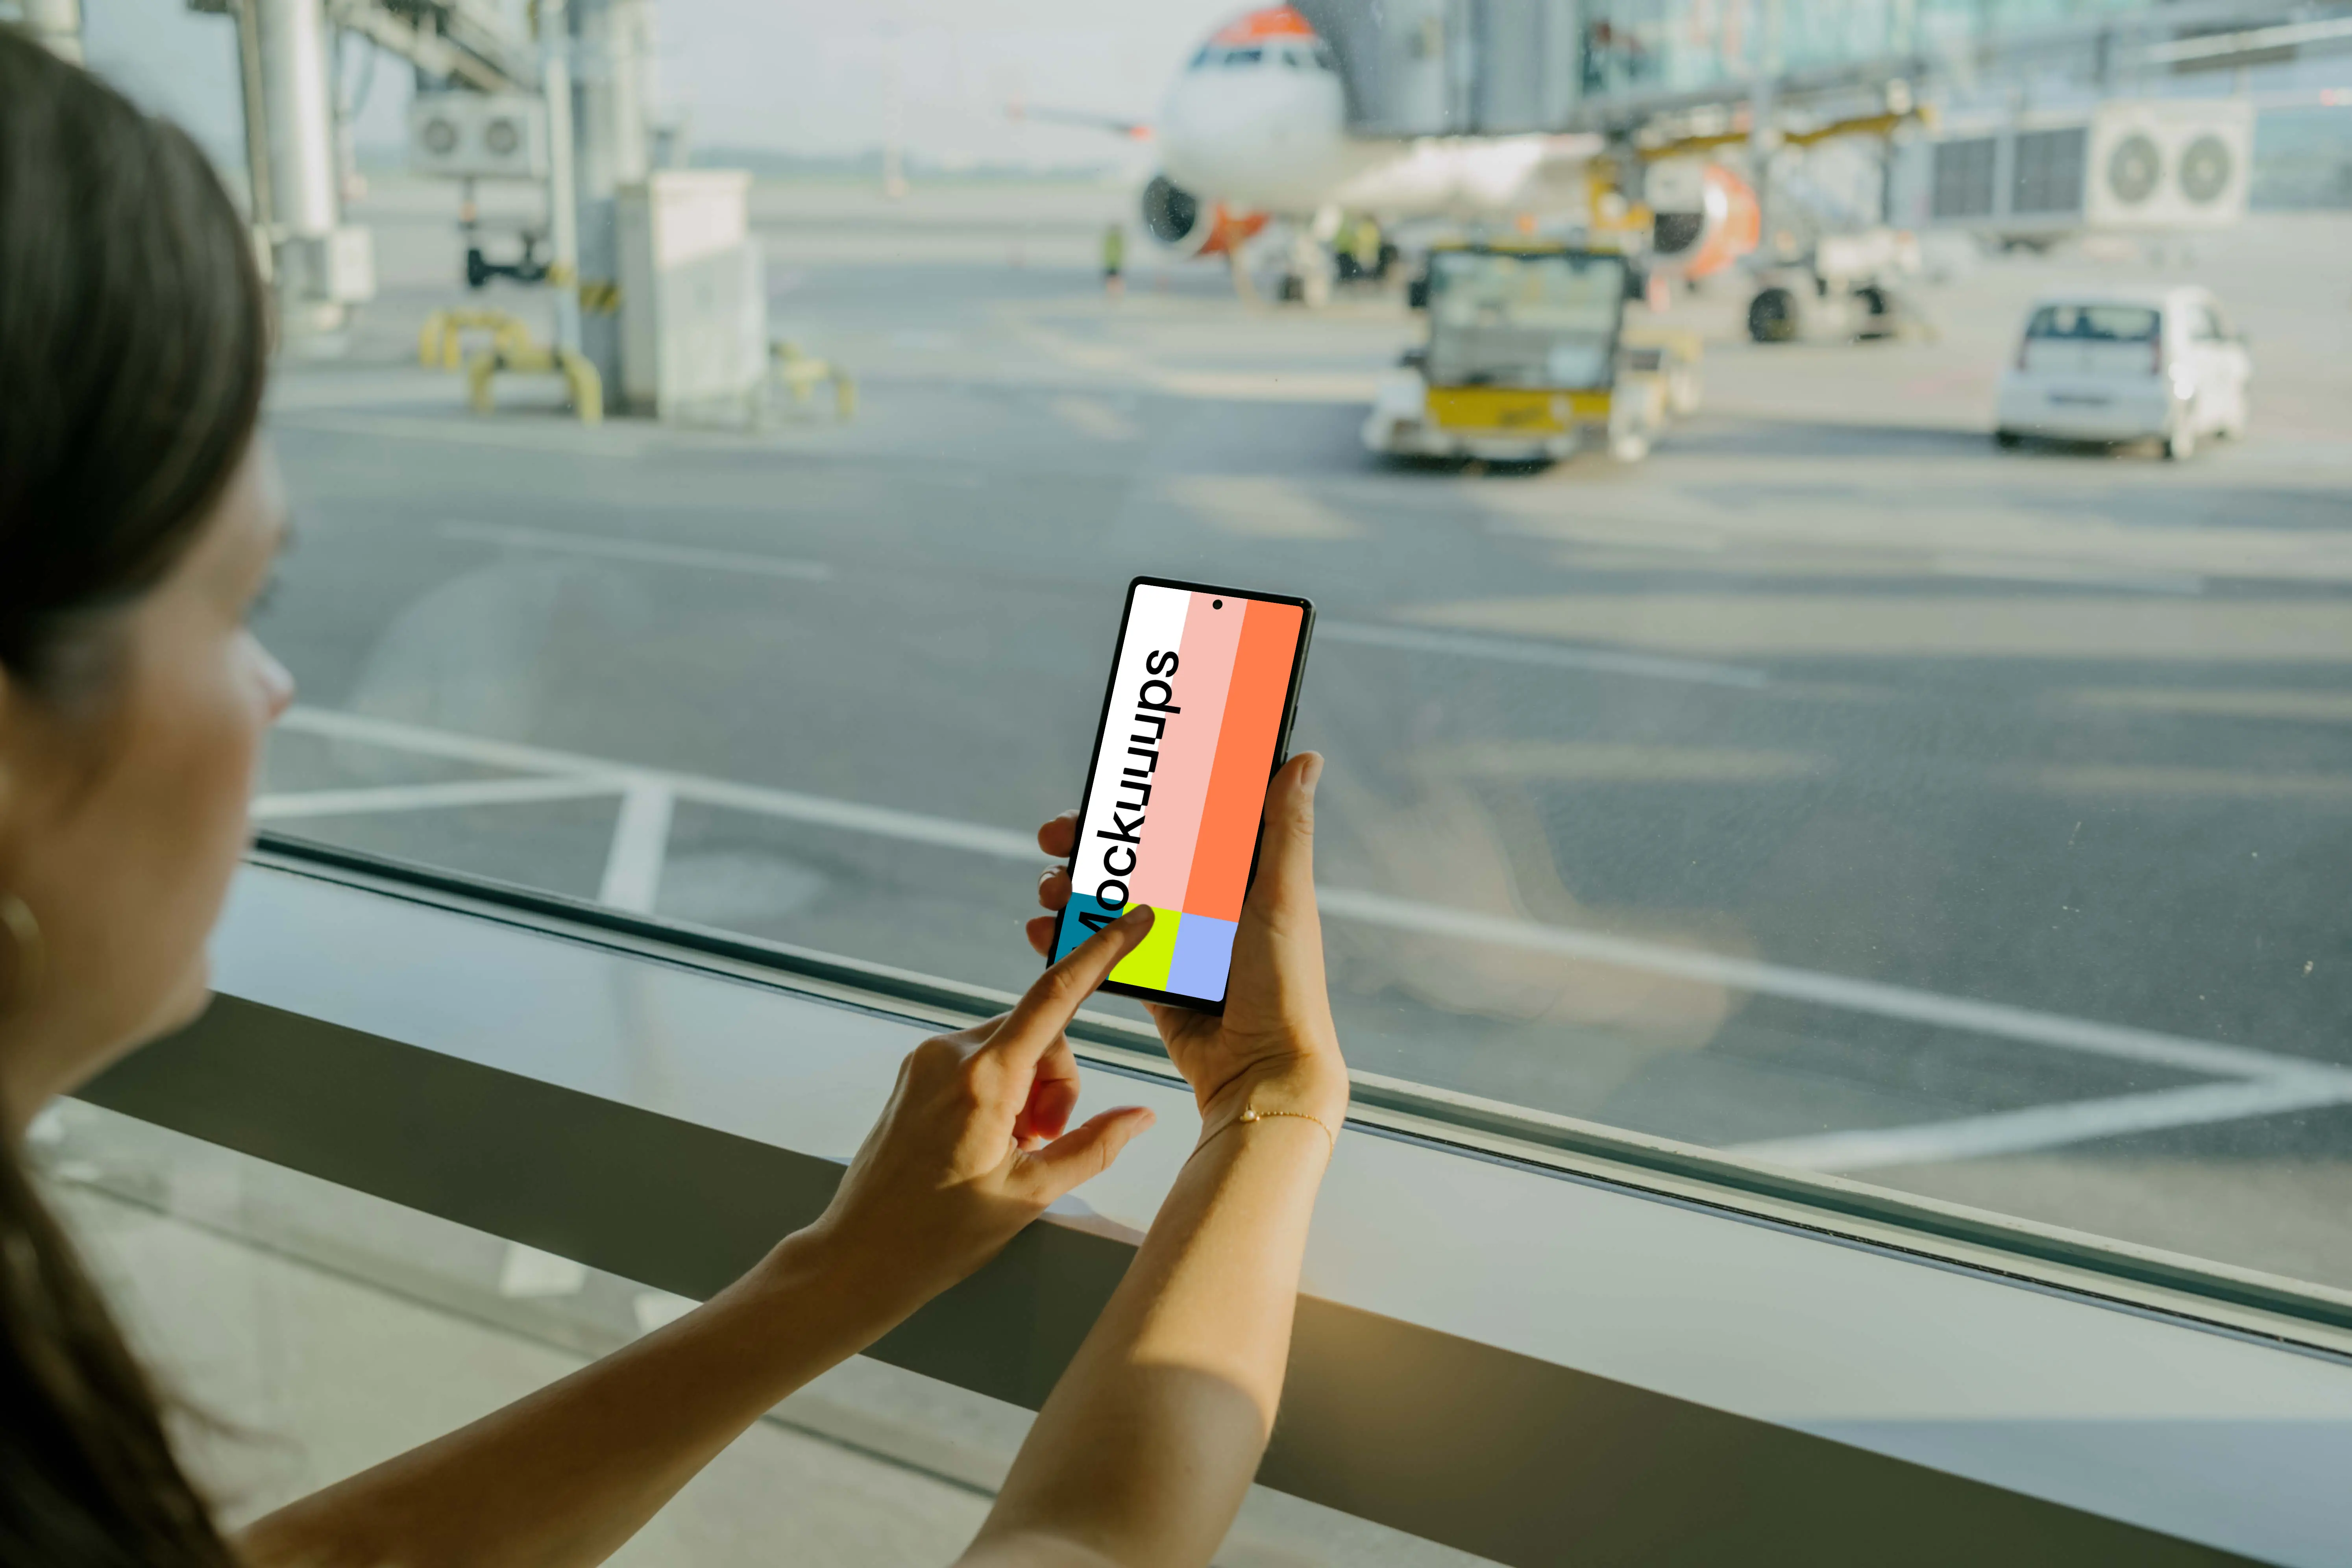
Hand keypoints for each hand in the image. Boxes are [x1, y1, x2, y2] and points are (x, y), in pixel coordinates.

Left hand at [806, 909, 1160, 1300]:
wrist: (858, 1256)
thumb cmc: (938, 1236)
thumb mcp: (1031, 1195)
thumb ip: (1093, 1146)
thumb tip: (1141, 1115)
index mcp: (983, 1079)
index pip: (1057, 996)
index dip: (1103, 952)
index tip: (1135, 920)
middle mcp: (950, 1054)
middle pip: (1042, 1035)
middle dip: (1058, 1085)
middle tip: (1040, 1145)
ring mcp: (928, 1059)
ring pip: (1014, 1047)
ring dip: (1029, 1092)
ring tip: (1009, 1151)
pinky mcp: (916, 1071)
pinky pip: (983, 1059)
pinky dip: (1002, 1091)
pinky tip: (988, 1142)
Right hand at [1027, 753, 1346, 1143]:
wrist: (1263, 1070)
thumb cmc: (1286, 983)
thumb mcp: (1284, 896)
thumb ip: (1286, 829)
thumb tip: (1306, 757)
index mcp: (1243, 877)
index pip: (1188, 821)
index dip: (1145, 801)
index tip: (1107, 786)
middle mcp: (1210, 905)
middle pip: (1140, 859)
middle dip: (1094, 847)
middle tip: (1055, 838)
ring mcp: (1179, 943)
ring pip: (1116, 902)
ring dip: (1076, 890)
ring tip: (1049, 889)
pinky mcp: (1155, 982)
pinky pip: (1106, 951)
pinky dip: (1073, 939)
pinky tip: (1046, 930)